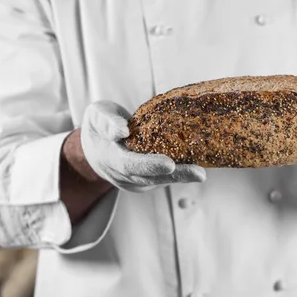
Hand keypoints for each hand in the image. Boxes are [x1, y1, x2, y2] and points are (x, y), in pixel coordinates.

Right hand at [80, 100, 205, 192]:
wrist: (95, 147)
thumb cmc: (99, 126)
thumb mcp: (96, 115)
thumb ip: (106, 121)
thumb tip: (122, 130)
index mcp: (109, 157)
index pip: (130, 164)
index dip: (150, 165)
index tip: (169, 164)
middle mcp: (123, 175)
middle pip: (150, 178)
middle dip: (176, 176)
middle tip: (198, 173)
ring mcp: (135, 181)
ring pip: (159, 181)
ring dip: (182, 177)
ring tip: (201, 173)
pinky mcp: (146, 181)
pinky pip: (163, 179)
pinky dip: (180, 174)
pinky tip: (197, 168)